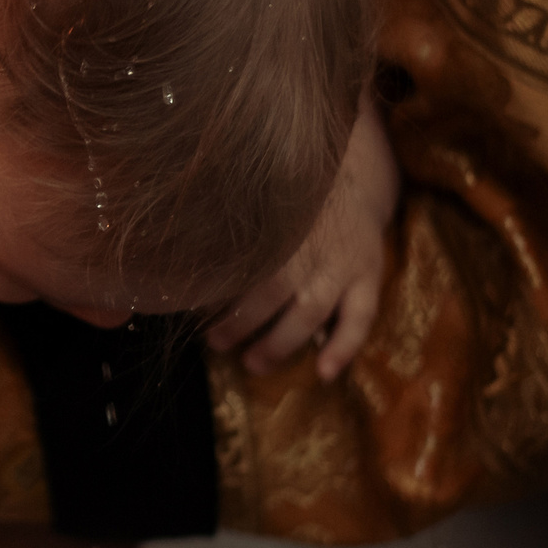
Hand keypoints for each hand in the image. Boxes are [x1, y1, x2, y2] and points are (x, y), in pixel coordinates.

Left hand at [207, 88, 399, 378]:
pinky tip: (323, 372)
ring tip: (252, 364)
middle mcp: (309, 244)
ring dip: (280, 342)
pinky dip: (343, 346)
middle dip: (241, 322)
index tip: (192, 311)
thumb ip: (230, 228)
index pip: (242, 262)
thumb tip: (179, 259)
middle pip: (272, 290)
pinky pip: (361, 316)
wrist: (354, 174)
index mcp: (278, 224)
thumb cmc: (291, 201)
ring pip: (311, 310)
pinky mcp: (369, 274)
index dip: (217, 290)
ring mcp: (342, 262)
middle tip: (215, 343)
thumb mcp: (259, 200)